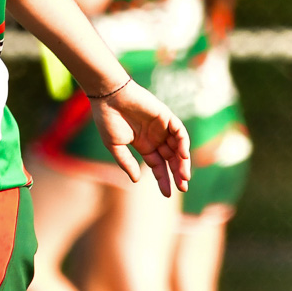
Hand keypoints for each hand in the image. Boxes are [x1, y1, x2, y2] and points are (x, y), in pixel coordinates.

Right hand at [92, 82, 189, 196]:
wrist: (108, 96)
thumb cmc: (107, 119)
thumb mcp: (115, 146)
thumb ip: (126, 163)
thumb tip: (137, 180)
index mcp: (143, 145)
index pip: (158, 165)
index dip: (163, 179)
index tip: (168, 194)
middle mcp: (155, 137)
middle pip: (171, 159)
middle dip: (177, 174)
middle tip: (182, 188)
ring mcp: (162, 127)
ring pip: (178, 147)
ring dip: (182, 162)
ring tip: (184, 177)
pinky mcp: (166, 116)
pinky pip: (179, 131)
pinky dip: (183, 143)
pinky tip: (183, 156)